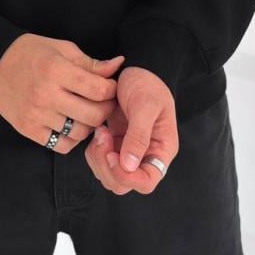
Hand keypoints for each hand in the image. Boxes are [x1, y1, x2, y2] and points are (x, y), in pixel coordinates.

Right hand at [0, 34, 124, 151]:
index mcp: (56, 70)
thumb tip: (117, 66)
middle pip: (93, 115)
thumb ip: (90, 63)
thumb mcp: (61, 49)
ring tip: (86, 113)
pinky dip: (71, 139)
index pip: (99, 90)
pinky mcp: (28, 129)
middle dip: (106, 110)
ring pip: (79, 132)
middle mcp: (46, 95)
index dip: (112, 90)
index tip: (109, 87)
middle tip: (103, 103)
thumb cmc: (30, 53)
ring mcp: (36, 115)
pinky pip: (60, 145)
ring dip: (89, 126)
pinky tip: (71, 126)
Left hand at [86, 66, 178, 194]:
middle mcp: (145, 157)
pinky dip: (93, 151)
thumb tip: (130, 166)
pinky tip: (99, 130)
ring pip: (108, 176)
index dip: (127, 177)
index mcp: (161, 150)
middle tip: (103, 138)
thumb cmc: (147, 85)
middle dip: (107, 167)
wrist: (137, 69)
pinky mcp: (114, 146)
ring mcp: (128, 153)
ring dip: (98, 158)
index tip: (113, 156)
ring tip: (101, 131)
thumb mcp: (146, 106)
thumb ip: (139, 136)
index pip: (146, 182)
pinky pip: (99, 162)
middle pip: (122, 184)